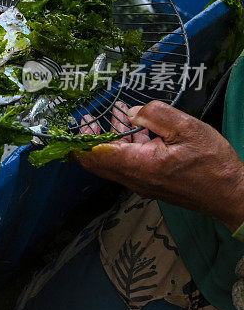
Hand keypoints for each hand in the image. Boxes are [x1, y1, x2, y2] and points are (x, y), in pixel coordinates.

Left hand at [79, 100, 243, 231]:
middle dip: (91, 137)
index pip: (94, 155)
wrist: (233, 197)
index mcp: (139, 164)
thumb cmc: (214, 165)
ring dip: (112, 138)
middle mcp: (134, 178)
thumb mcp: (188, 128)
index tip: (80, 121)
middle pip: (98, 160)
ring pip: (114, 161)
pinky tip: (137, 128)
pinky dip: (127, 146)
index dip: (82, 138)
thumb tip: (130, 112)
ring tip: (115, 113)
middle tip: (90, 117)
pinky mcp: (151, 184)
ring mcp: (142, 183)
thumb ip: (156, 114)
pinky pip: (130, 165)